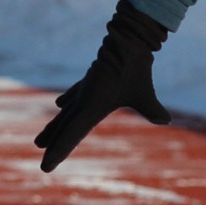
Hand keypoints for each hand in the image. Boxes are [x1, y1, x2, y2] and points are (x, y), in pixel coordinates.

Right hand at [34, 0, 171, 172]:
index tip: (46, 166)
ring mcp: (84, 91)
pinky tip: (60, 104)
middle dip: (53, 145)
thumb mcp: (144, 90)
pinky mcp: (90, 82)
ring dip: (54, 128)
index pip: (71, 134)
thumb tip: (166, 120)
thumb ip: (151, 108)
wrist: (127, 38)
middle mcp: (83, 100)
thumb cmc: (135, 65)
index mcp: (91, 105)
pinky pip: (74, 96)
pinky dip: (67, 103)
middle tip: (42, 164)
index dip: (59, 151)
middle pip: (64, 128)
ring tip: (39, 141)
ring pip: (65, 114)